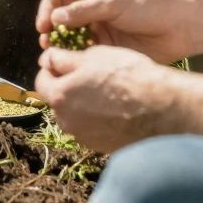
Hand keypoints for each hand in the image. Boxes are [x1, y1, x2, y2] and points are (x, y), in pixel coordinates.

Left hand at [33, 42, 172, 152]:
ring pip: (75, 114)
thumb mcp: (93, 56)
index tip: (65, 60)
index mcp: (60, 96)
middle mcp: (67, 121)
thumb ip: (63, 58)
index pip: (41, 80)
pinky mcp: (100, 146)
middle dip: (68, 86)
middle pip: (58, 99)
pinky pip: (91, 127)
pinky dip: (97, 118)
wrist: (160, 109)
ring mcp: (84, 137)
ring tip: (107, 90)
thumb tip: (47, 58)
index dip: (51, 67)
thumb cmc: (127, 76)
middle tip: (90, 74)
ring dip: (82, 103)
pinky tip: (115, 107)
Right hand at [35, 0, 192, 64]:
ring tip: (58, 56)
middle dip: (52, 31)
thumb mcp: (114, 1)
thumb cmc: (149, 4)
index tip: (43, 26)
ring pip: (71, 37)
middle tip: (48, 45)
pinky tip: (75, 64)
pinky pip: (85, 52)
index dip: (47, 9)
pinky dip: (77, 57)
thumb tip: (55, 17)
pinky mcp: (107, 47)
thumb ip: (84, 10)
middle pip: (61, 18)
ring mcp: (99, 27)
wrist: (179, 26)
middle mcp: (91, 6)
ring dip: (63, 46)